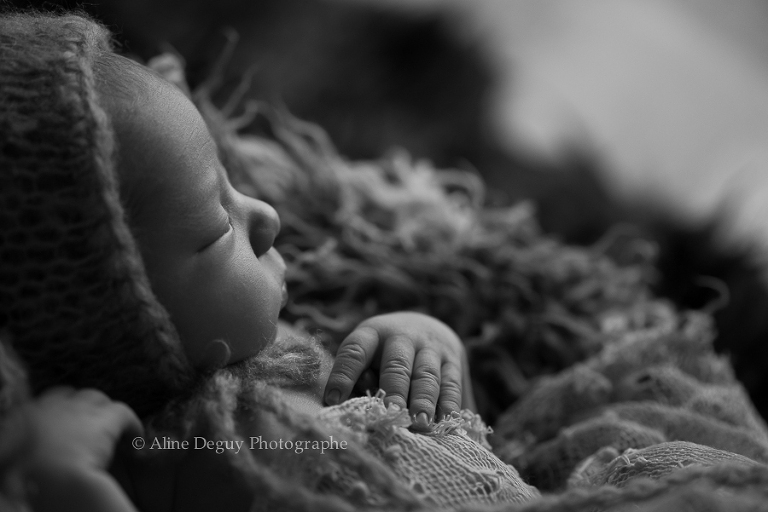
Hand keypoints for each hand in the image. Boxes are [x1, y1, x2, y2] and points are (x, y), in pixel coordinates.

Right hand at [20, 387, 142, 473]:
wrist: (52, 480)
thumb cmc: (35, 478)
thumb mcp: (28, 458)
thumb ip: (39, 447)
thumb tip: (49, 453)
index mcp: (32, 413)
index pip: (53, 400)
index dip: (66, 411)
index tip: (73, 426)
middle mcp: (56, 404)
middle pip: (78, 396)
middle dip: (88, 409)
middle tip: (96, 430)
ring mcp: (81, 408)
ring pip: (100, 400)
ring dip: (106, 416)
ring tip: (115, 435)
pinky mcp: (105, 417)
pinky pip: (125, 414)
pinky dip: (133, 427)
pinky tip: (137, 442)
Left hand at [324, 312, 465, 426]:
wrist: (426, 328)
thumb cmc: (384, 355)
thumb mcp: (368, 356)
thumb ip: (359, 382)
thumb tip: (347, 413)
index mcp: (371, 334)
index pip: (354, 352)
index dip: (343, 376)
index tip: (333, 400)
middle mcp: (401, 336)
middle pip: (396, 364)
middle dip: (394, 392)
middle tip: (391, 414)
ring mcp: (430, 347)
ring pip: (426, 375)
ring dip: (423, 400)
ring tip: (420, 424)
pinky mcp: (452, 360)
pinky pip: (451, 382)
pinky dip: (449, 403)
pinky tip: (445, 420)